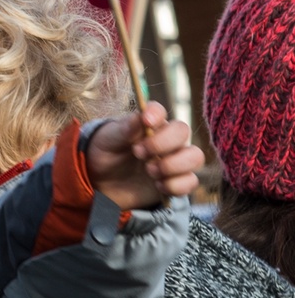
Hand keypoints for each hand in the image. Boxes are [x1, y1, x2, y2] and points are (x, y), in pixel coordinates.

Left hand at [85, 103, 204, 209]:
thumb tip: (141, 115)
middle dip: (163, 144)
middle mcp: (166, 138)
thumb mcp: (108, 140)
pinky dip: (175, 185)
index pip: (159, 111)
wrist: (102, 184)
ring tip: (150, 171)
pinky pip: (190, 182)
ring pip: (195, 157)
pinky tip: (158, 186)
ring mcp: (174, 159)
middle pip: (183, 131)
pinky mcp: (176, 181)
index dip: (156, 114)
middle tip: (139, 154)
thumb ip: (124, 128)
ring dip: (173, 165)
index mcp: (148, 123)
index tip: (146, 122)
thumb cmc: (106, 155)